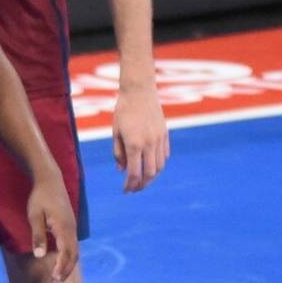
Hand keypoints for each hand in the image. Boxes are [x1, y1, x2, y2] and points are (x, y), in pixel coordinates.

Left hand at [25, 178, 78, 281]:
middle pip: (73, 254)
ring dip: (68, 265)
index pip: (65, 252)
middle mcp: (71, 229)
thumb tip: (39, 255)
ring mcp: (72, 227)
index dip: (62, 267)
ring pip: (74, 250)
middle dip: (66, 270)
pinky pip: (72, 245)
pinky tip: (62, 263)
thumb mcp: (34, 216)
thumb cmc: (39, 198)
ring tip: (58, 278)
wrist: (50, 180)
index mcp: (63, 227)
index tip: (55, 279)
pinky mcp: (70, 226)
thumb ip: (38, 236)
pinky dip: (69, 257)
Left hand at [110, 78, 169, 192]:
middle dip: (141, 185)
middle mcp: (149, 144)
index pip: (134, 173)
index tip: (125, 191)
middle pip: (149, 174)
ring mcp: (159, 139)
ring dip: (151, 177)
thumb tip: (121, 170)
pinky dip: (158, 165)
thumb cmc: (123, 110)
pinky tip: (151, 167)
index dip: (130, 185)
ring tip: (142, 181)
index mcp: (134, 144)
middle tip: (133, 189)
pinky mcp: (165, 135)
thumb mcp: (116, 132)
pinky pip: (164, 156)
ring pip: (159, 166)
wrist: (140, 91)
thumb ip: (118, 152)